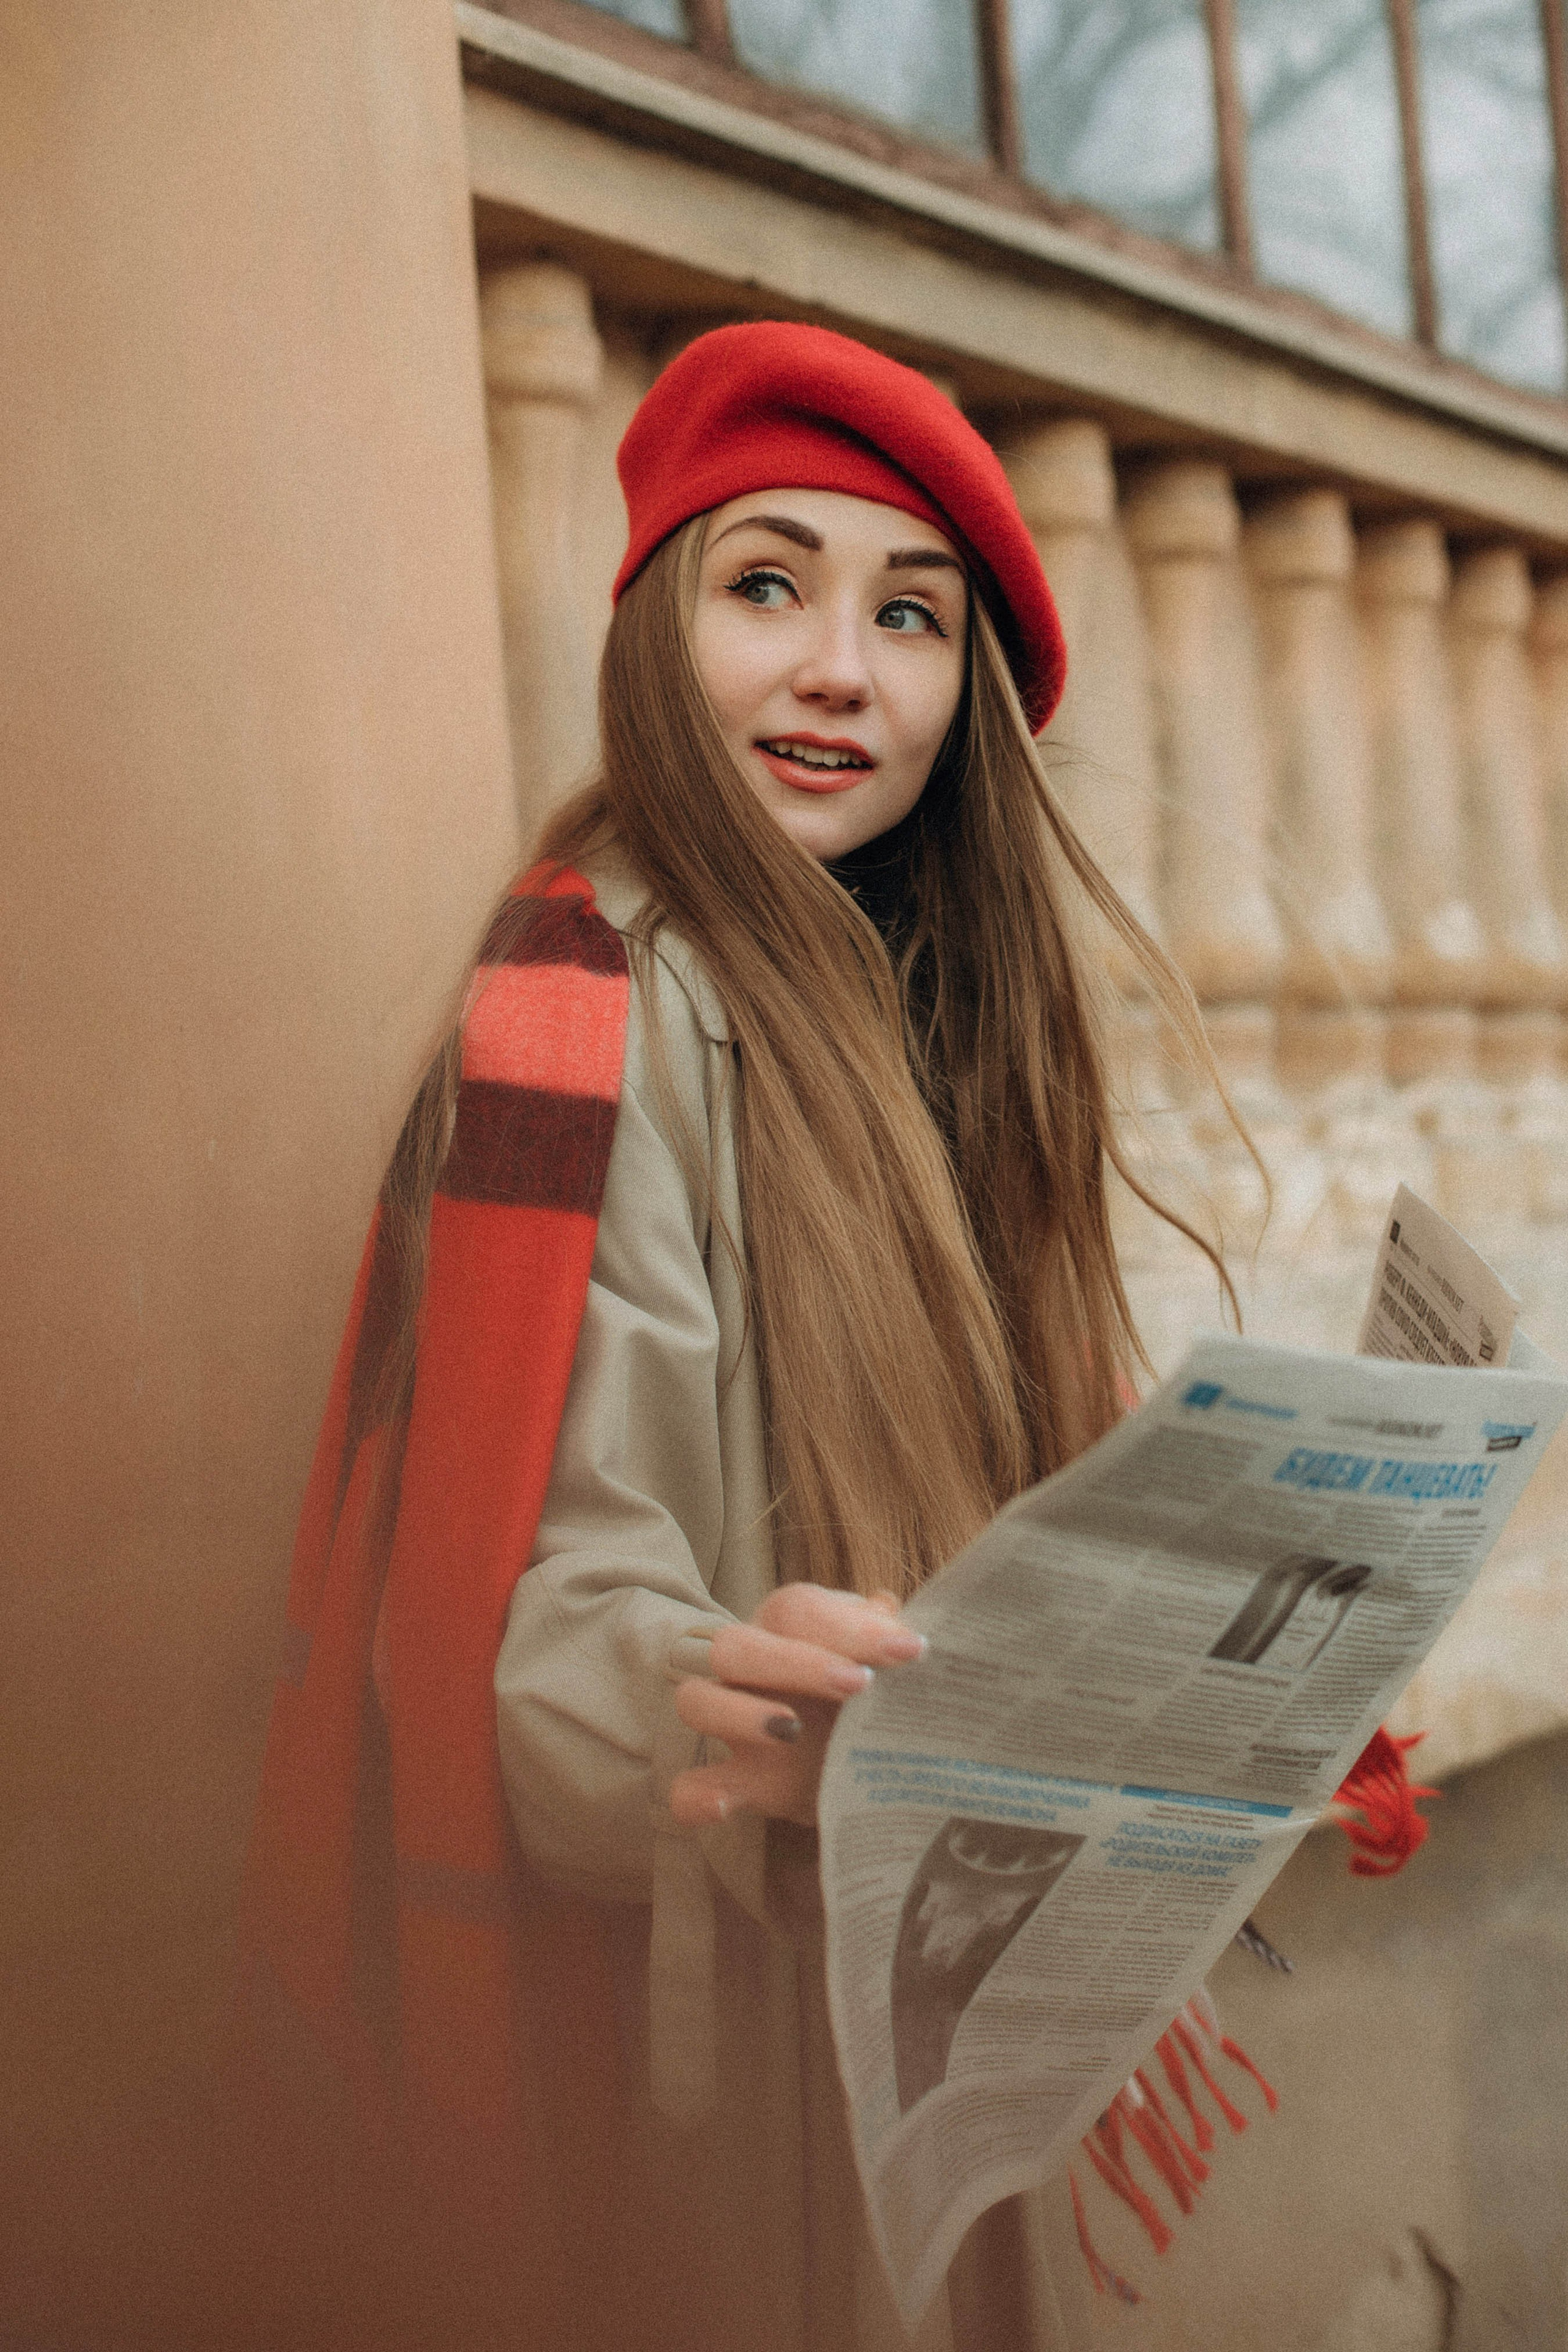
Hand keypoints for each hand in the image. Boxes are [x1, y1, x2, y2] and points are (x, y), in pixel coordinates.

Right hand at [669, 1585, 925, 1830]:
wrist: (868, 1756)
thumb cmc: (877, 1688)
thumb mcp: (888, 1661)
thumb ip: (888, 1635)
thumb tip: (887, 1608)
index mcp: (788, 1626)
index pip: (798, 1610)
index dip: (850, 1627)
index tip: (910, 1649)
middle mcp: (749, 1667)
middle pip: (736, 1646)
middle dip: (795, 1661)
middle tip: (860, 1685)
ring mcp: (734, 1725)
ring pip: (696, 1701)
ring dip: (737, 1713)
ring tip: (791, 1732)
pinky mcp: (735, 1782)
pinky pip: (687, 1788)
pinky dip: (695, 1797)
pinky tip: (721, 1807)